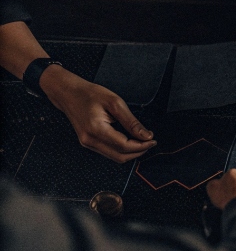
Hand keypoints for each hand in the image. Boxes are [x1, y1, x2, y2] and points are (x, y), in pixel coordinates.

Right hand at [41, 66, 155, 162]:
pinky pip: (108, 152)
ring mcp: (87, 143)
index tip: (153, 140)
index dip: (141, 146)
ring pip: (115, 157)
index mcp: (96, 129)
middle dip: (138, 151)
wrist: (68, 93)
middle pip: (120, 156)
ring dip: (131, 152)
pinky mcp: (87, 142)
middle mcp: (89, 140)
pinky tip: (130, 141)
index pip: (124, 146)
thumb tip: (146, 135)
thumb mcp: (115, 103)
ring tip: (142, 141)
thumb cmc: (89, 94)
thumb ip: (131, 122)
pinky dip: (122, 150)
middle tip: (150, 142)